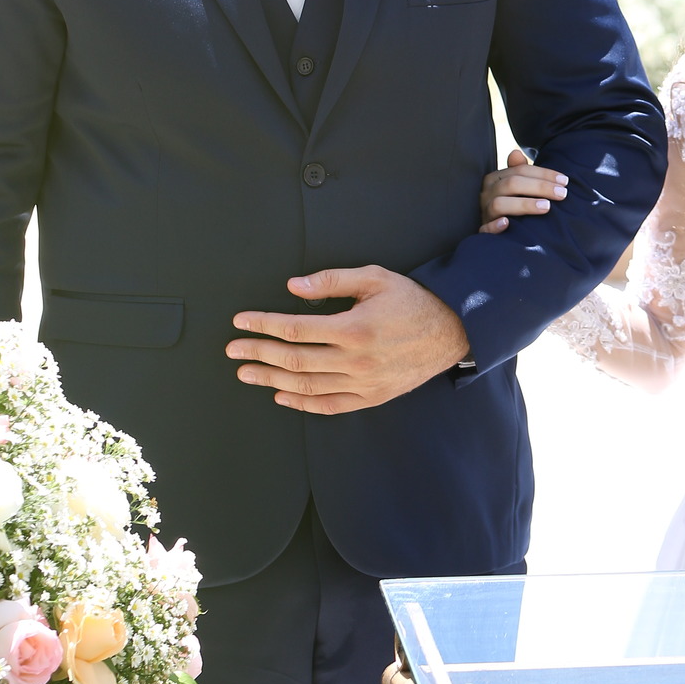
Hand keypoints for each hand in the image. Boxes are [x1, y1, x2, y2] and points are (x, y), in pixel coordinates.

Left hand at [229, 266, 468, 413]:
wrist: (452, 330)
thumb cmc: (411, 300)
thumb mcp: (375, 278)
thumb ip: (332, 280)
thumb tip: (294, 287)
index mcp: (355, 328)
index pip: (295, 329)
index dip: (263, 325)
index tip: (241, 322)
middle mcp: (356, 360)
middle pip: (294, 360)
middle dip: (258, 354)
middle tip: (232, 351)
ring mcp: (364, 383)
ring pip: (307, 386)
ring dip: (271, 380)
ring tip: (246, 373)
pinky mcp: (372, 398)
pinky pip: (330, 406)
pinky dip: (302, 403)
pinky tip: (281, 395)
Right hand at [480, 148, 567, 233]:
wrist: (494, 230)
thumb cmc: (510, 203)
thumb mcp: (515, 186)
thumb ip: (518, 170)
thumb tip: (516, 153)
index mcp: (495, 179)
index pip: (520, 170)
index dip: (544, 174)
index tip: (564, 181)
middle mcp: (487, 193)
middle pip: (512, 184)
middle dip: (540, 187)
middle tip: (562, 194)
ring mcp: (484, 212)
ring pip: (499, 204)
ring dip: (524, 204)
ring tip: (546, 207)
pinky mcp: (483, 231)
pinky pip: (485, 229)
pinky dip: (495, 226)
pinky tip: (507, 224)